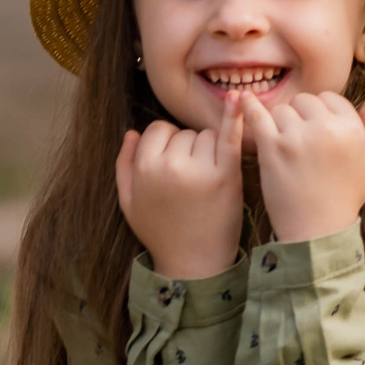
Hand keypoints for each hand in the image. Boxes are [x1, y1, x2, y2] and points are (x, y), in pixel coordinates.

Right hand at [115, 92, 243, 279]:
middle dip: (188, 149)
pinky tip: (240, 99)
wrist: (194, 265)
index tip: (172, 167)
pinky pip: (229, 137)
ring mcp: (200, 169)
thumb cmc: (160, 233)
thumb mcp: (129, 202)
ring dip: (209, 151)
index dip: (166, 145)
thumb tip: (132, 132)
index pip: (158, 131)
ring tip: (206, 182)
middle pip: (184, 133)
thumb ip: (124, 166)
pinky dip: (234, 116)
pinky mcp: (227, 176)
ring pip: (206, 136)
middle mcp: (171, 164)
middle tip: (190, 182)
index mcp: (145, 168)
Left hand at [242, 89, 364, 243]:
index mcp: (351, 129)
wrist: (317, 229)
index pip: (330, 98)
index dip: (322, 113)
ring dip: (280, 124)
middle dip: (301, 117)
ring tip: (285, 149)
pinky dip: (249, 107)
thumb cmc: (345, 198)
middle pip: (305, 101)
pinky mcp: (272, 147)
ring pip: (282, 110)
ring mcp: (297, 136)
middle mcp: (326, 128)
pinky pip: (257, 116)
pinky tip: (243, 100)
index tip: (316, 131)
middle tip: (300, 143)